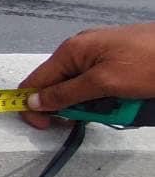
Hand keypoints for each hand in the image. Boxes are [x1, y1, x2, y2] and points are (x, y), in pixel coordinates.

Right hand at [20, 22, 154, 128]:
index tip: (45, 127)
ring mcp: (99, 55)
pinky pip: (100, 85)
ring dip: (95, 104)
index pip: (35, 82)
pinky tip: (124, 99)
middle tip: (93, 115)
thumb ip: (66, 94)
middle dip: (72, 107)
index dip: (34, 107)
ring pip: (81, 90)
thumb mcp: (104, 83)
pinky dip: (108, 97)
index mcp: (71, 51)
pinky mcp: (116, 61)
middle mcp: (80, 50)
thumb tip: (33, 103)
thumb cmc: (148, 63)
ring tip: (118, 105)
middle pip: (59, 88)